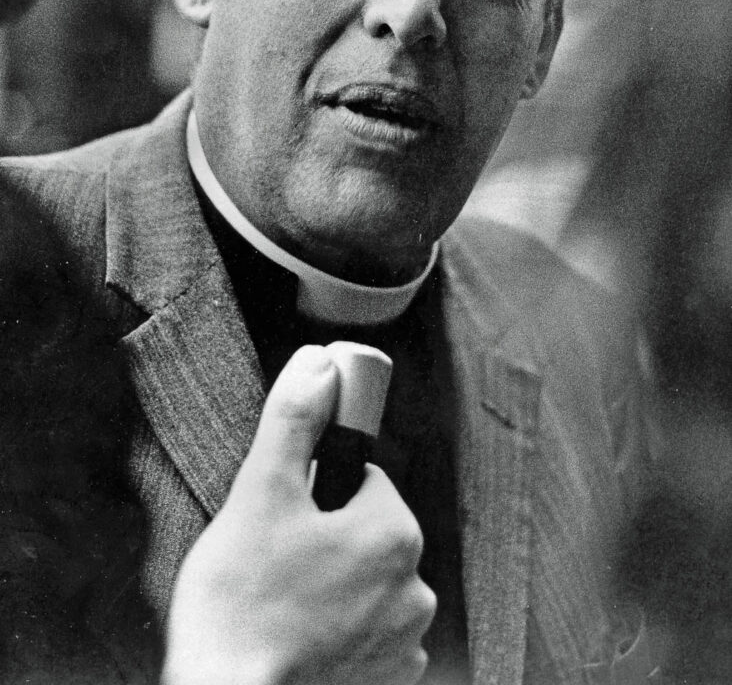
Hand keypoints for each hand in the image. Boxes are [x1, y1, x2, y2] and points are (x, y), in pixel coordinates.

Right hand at [162, 344, 435, 684]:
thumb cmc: (240, 604)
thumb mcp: (262, 492)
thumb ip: (296, 420)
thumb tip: (320, 364)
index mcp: (395, 533)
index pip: (364, 479)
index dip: (317, 489)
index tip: (288, 512)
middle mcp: (415, 589)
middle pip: (366, 531)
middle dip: (325, 536)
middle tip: (275, 559)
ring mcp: (403, 643)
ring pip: (366, 583)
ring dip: (333, 585)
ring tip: (282, 602)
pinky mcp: (387, 682)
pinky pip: (368, 634)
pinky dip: (340, 632)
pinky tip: (298, 636)